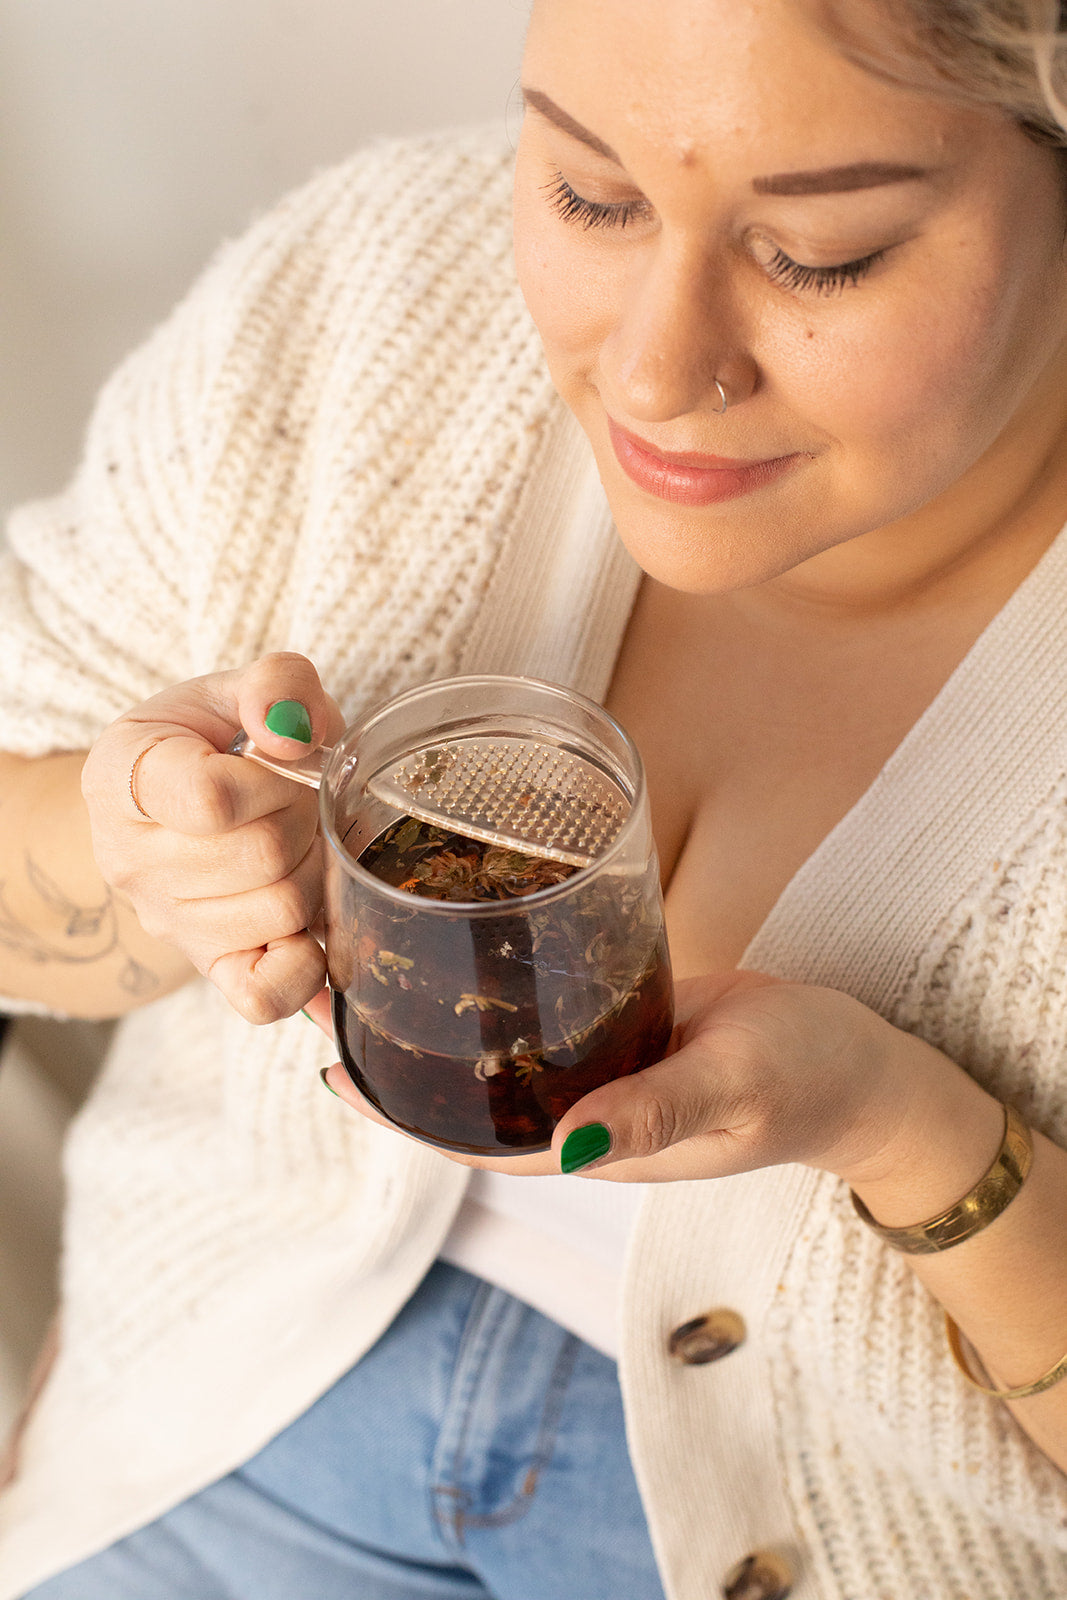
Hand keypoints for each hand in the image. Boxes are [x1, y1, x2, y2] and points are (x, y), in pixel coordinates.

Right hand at [82, 653, 343, 1022]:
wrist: (173, 804)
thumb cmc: (211, 742)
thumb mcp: (235, 689)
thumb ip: (276, 683)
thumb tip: (293, 733)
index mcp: (123, 779)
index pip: (211, 801)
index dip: (273, 780)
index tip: (279, 760)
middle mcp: (131, 862)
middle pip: (263, 857)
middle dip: (307, 819)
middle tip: (300, 800)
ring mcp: (169, 923)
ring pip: (283, 911)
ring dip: (316, 870)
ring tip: (300, 842)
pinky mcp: (211, 967)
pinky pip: (265, 996)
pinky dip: (308, 965)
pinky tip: (315, 925)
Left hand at [313, 970, 949, 1182]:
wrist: (859, 1066)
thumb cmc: (804, 1080)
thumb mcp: (732, 1087)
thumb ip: (654, 1113)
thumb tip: (563, 1151)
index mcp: (592, 1146)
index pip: (468, 1140)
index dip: (395, 1112)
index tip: (328, 1066)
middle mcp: (579, 1111)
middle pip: (467, 1094)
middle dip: (396, 1053)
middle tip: (329, 983)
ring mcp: (598, 1069)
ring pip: (499, 1054)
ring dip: (436, 1016)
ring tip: (375, 952)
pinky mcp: (620, 1027)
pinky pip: (544, 1015)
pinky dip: (497, 988)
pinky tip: (466, 936)